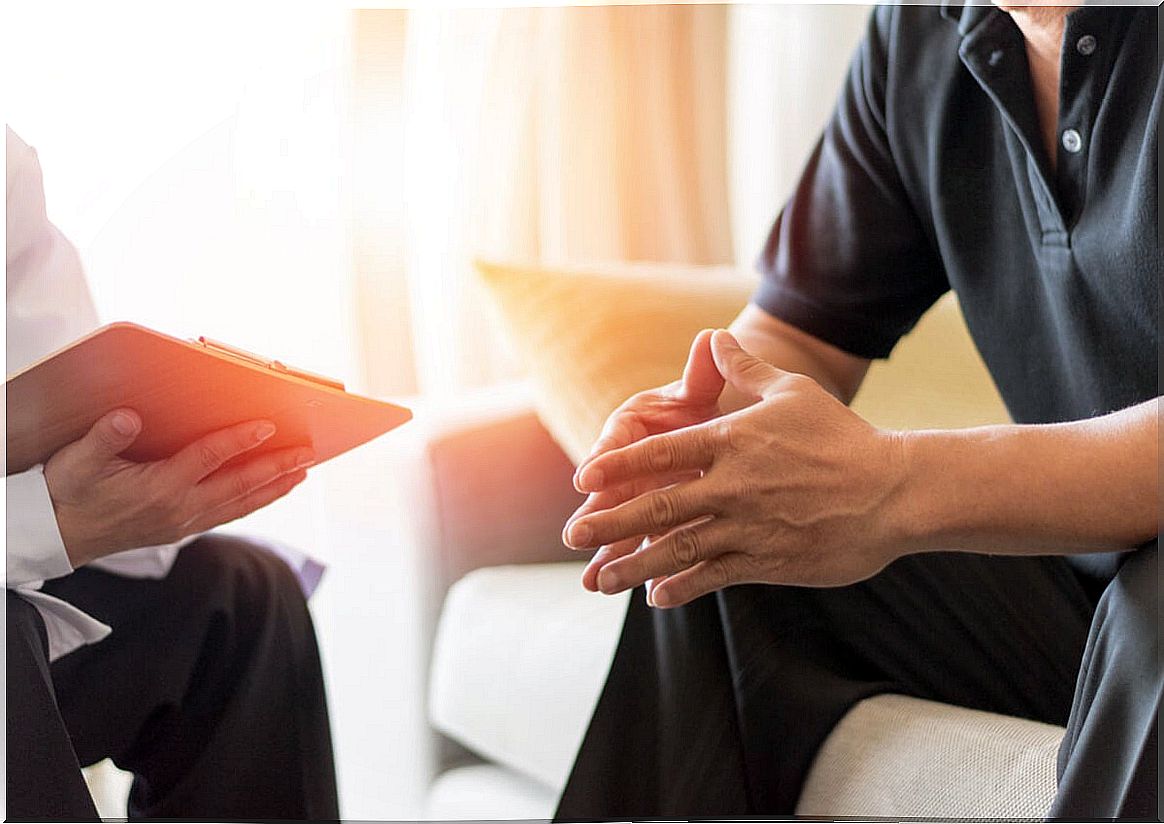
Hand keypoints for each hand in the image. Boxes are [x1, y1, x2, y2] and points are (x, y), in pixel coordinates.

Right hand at [45, 409, 314, 566]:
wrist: (59, 535)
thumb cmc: (67, 493)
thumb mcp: (75, 463)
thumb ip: (102, 439)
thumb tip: (126, 417)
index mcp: (157, 488)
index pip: (208, 459)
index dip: (239, 441)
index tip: (267, 425)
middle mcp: (178, 509)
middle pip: (238, 486)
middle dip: (276, 468)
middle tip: (307, 453)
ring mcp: (184, 522)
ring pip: (241, 504)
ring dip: (274, 488)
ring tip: (303, 472)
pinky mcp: (184, 528)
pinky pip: (230, 514)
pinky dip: (256, 501)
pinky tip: (272, 490)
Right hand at [564, 329, 726, 591]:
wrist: (719, 429)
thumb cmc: (702, 404)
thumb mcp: (701, 389)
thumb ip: (703, 372)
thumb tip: (712, 339)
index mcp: (633, 427)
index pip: (615, 443)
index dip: (602, 460)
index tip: (587, 477)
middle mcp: (630, 464)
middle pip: (611, 493)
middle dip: (596, 517)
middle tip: (575, 538)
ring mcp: (642, 496)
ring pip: (626, 527)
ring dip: (610, 555)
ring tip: (593, 585)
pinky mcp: (658, 520)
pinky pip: (652, 546)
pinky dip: (646, 568)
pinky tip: (644, 593)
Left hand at [564, 330, 910, 606]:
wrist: (893, 492)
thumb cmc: (842, 437)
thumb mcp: (792, 392)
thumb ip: (744, 370)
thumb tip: (714, 337)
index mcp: (732, 442)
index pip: (660, 454)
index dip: (617, 466)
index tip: (581, 479)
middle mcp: (732, 487)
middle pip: (657, 507)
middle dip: (610, 523)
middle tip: (572, 535)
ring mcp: (748, 528)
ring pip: (677, 550)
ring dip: (634, 566)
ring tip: (601, 579)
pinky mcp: (767, 562)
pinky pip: (713, 577)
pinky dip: (681, 588)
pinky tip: (656, 597)